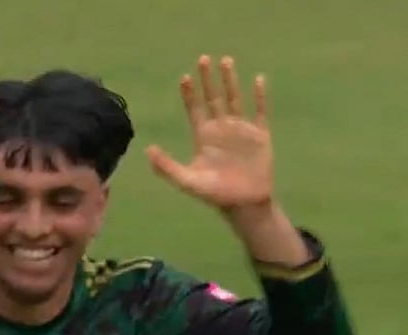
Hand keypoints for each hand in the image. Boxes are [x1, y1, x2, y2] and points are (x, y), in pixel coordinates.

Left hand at [146, 56, 273, 209]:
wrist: (244, 204)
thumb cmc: (215, 194)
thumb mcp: (187, 181)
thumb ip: (167, 167)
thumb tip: (147, 150)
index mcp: (203, 136)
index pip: (194, 109)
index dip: (189, 94)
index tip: (184, 77)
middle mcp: (221, 128)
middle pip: (213, 98)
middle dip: (207, 79)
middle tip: (203, 59)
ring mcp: (240, 130)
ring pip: (234, 99)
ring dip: (230, 80)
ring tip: (226, 61)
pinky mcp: (260, 135)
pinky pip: (260, 111)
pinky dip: (260, 96)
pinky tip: (258, 79)